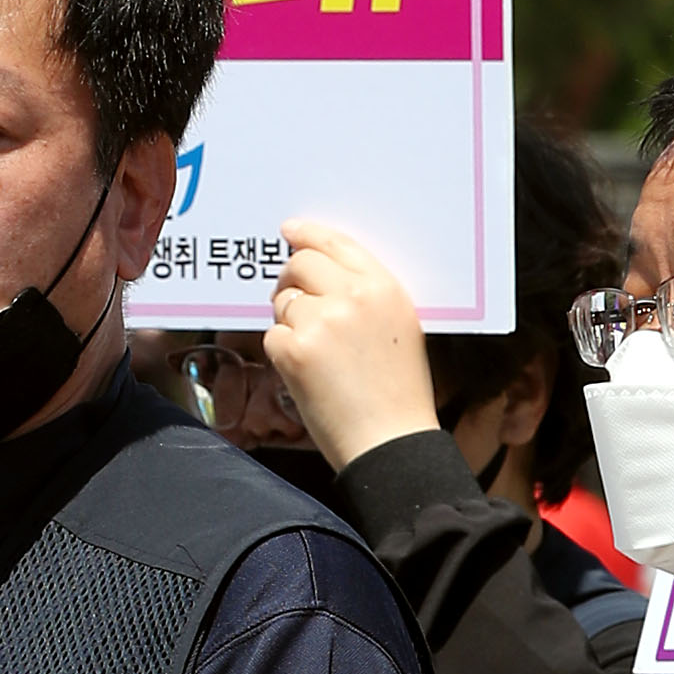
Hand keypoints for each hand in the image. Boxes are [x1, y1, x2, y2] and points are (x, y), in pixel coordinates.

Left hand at [263, 219, 442, 471]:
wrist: (390, 442)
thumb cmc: (397, 396)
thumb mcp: (400, 330)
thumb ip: (366, 297)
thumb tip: (323, 277)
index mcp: (384, 288)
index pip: (337, 244)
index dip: (309, 235)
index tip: (290, 230)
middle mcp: (352, 297)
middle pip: (300, 264)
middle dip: (289, 280)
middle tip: (289, 299)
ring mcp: (321, 321)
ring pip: (284, 303)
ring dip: (290, 324)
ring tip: (317, 357)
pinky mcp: (295, 349)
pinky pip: (273, 335)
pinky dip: (282, 354)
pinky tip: (307, 375)